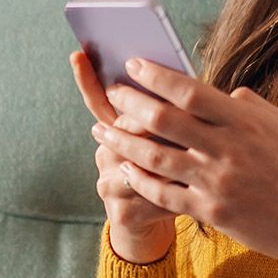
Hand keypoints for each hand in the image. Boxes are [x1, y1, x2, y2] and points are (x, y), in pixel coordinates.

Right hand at [69, 51, 176, 263]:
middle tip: (180, 115)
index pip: (99, 100)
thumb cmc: (173, 171)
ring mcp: (108, 184)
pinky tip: (196, 191)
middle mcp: (105, 154)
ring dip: (171, 160)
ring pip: (139, 164)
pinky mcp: (121, 214)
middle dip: (152, 121)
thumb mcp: (173, 137)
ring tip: (198, 156)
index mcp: (115, 131)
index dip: (87, 79)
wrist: (156, 223)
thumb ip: (175, 109)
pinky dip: (177, 194)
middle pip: (122, 129)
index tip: (79, 54)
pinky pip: (151, 199)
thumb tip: (188, 76)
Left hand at [91, 58, 277, 268]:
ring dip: (124, 143)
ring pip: (156, 157)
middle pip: (165, 120)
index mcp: (244, 122)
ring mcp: (217, 182)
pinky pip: (164, 194)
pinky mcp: (211, 212)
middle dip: (131, 104)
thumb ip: (249, 106)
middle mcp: (227, 149)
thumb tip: (223, 91)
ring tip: (102, 132)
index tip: (133, 65)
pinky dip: (140, 181)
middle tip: (112, 94)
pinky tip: (124, 170)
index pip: (190, 90)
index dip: (157, 76)